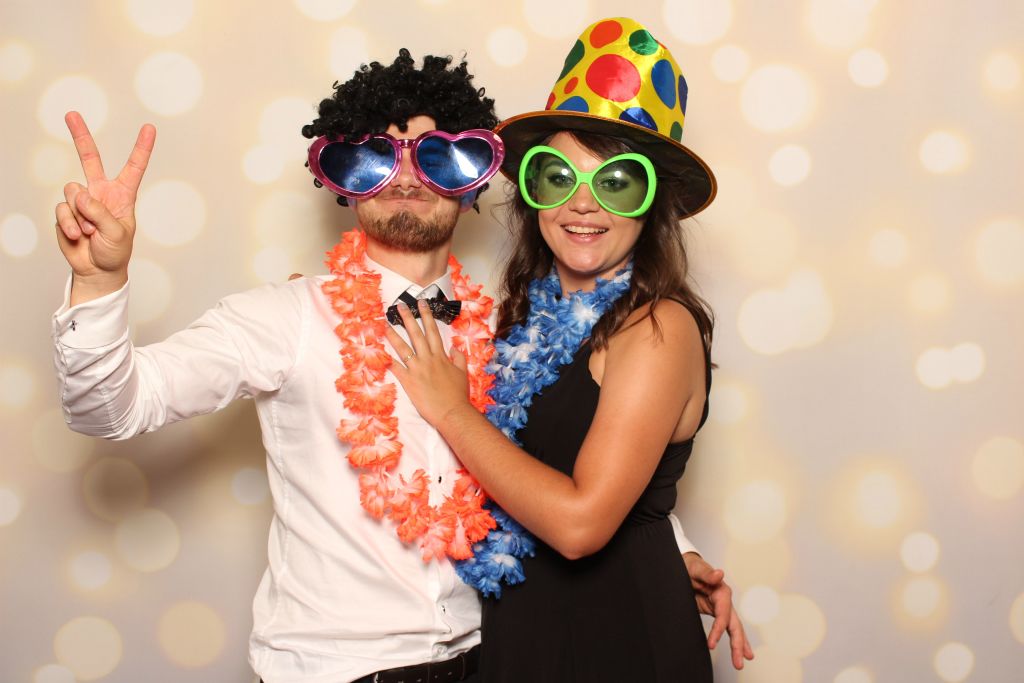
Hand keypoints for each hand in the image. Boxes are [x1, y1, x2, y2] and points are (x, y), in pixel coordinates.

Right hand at [54, 111, 155, 303]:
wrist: (97, 270)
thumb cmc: (115, 252)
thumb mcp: (117, 234)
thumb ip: (100, 212)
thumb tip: (80, 194)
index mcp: (123, 195)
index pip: (133, 167)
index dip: (141, 148)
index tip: (149, 128)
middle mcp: (101, 193)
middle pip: (89, 159)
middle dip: (80, 136)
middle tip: (71, 114)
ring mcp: (82, 201)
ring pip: (72, 191)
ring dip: (80, 215)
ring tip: (89, 231)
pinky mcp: (66, 211)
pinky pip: (62, 209)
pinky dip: (69, 223)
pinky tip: (77, 235)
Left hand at [385, 300, 471, 425]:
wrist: (452, 412)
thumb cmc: (458, 394)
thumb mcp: (462, 373)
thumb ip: (458, 358)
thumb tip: (454, 348)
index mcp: (441, 356)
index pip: (432, 331)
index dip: (427, 316)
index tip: (421, 303)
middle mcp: (428, 359)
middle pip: (416, 334)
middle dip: (408, 318)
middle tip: (400, 306)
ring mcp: (417, 369)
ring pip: (403, 348)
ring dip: (393, 335)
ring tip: (385, 324)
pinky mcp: (408, 381)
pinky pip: (396, 368)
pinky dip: (387, 360)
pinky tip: (379, 352)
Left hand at [683, 552, 754, 669]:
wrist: (687, 566)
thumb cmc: (691, 567)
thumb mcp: (696, 568)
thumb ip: (707, 573)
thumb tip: (720, 573)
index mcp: (722, 592)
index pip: (723, 615)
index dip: (718, 630)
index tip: (711, 644)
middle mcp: (725, 601)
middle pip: (734, 625)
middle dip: (738, 644)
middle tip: (739, 662)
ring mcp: (722, 607)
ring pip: (734, 628)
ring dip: (739, 645)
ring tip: (742, 662)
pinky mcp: (716, 611)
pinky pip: (727, 627)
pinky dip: (734, 639)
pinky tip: (739, 650)